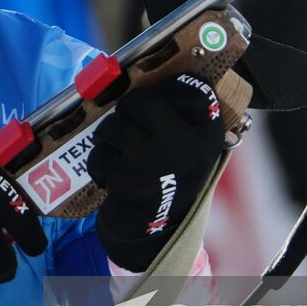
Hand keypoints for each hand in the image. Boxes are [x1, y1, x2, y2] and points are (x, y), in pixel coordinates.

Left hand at [87, 74, 225, 271]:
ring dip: (109, 138)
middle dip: (127, 110)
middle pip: (142, 100)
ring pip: (114, 125)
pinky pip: (99, 153)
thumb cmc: (170, 179)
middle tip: (130, 125)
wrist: (158, 234)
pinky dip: (99, 164)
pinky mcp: (128, 179)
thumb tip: (153, 71)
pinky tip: (113, 175)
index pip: (191, 88)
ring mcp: (155, 161)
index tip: (163, 99)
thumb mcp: (191, 149)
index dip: (170, 88)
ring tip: (121, 154)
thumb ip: (181, 117)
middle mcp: (186, 145)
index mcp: (207, 134)